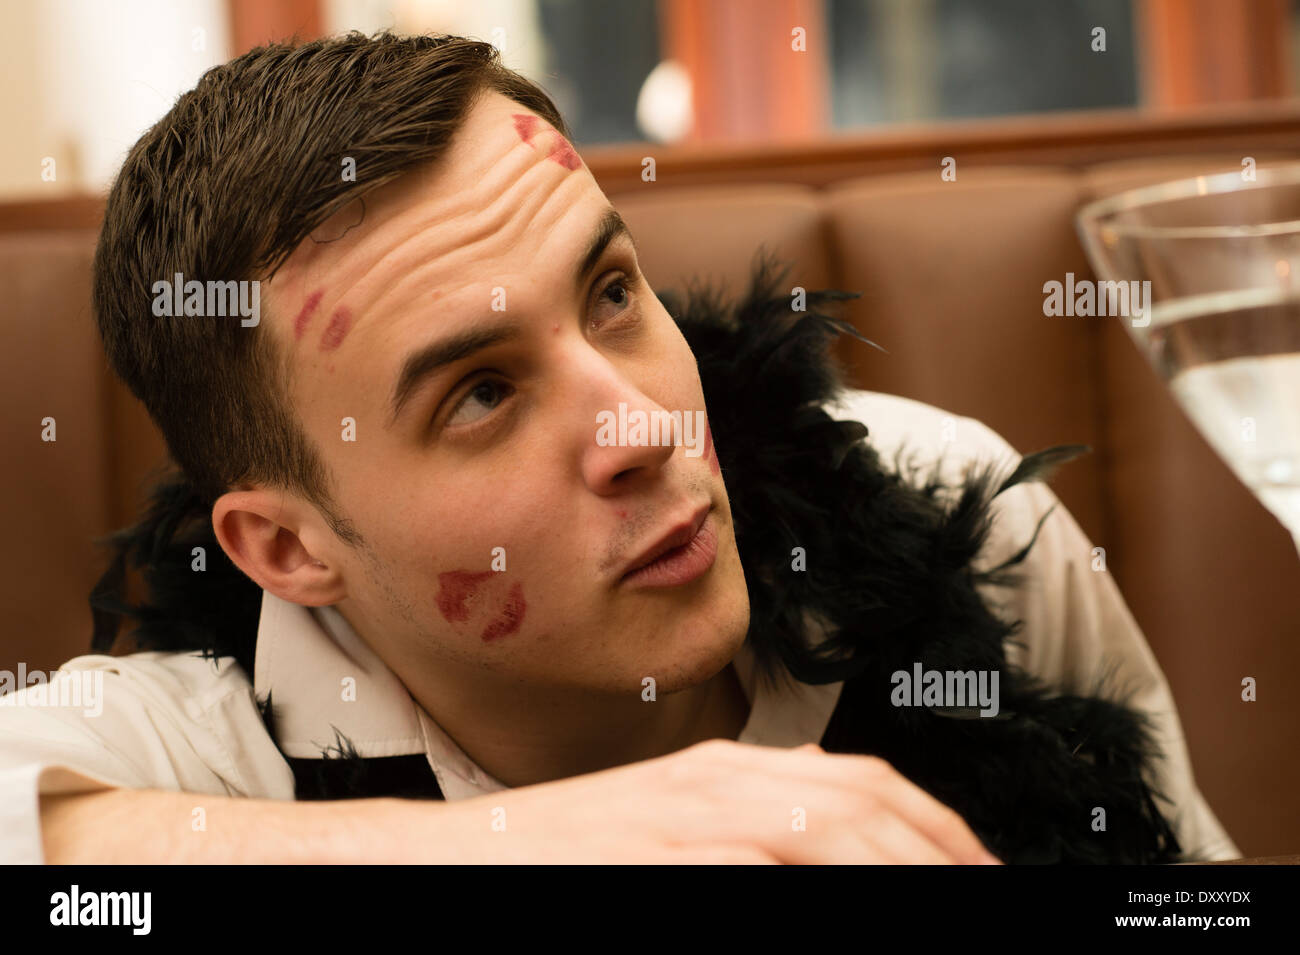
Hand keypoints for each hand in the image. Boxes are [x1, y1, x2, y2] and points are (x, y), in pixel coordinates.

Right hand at [432, 738, 1002, 863]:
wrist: (467, 855)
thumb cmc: (576, 853)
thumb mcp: (674, 827)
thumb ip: (751, 825)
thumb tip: (833, 836)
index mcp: (729, 769)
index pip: (861, 782)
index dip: (935, 827)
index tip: (980, 868)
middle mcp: (718, 781)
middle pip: (861, 798)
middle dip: (941, 847)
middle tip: (992, 887)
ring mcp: (687, 817)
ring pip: (826, 824)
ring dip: (899, 860)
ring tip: (953, 894)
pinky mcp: (658, 854)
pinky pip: (756, 865)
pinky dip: (820, 879)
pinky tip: (859, 903)